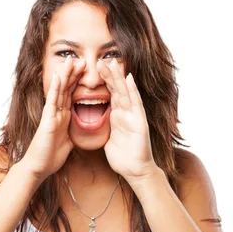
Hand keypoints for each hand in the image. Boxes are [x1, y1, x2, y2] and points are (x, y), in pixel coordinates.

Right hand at [22, 55, 85, 181]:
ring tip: (71, 60)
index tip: (86, 71)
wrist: (39, 167)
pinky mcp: (47, 120)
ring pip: (60, 91)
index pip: (72, 96)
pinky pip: (52, 102)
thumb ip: (72, 133)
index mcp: (63, 118)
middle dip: (74, 74)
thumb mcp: (68, 142)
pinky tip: (59, 76)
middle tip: (81, 59)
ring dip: (66, 75)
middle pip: (67, 89)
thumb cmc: (51, 156)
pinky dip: (56, 88)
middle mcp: (57, 113)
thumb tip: (81, 130)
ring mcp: (52, 115)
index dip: (78, 83)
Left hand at [98, 58, 157, 180]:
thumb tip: (94, 122)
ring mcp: (133, 116)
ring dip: (119, 77)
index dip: (102, 82)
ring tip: (113, 62)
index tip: (92, 70)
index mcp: (117, 116)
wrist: (135, 171)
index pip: (108, 95)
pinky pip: (135, 104)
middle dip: (108, 75)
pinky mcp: (140, 122)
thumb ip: (104, 128)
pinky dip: (132, 91)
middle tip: (100, 60)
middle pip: (116, 90)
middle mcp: (126, 113)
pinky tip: (129, 78)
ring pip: (125, 93)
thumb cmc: (122, 157)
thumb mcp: (108, 138)